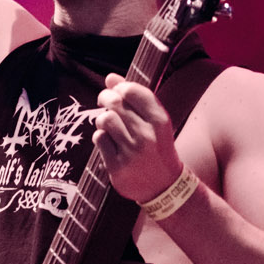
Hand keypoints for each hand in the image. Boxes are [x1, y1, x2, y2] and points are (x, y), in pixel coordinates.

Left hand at [93, 74, 182, 204]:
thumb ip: (134, 98)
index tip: (117, 91)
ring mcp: (132, 152)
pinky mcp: (118, 166)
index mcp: (160, 121)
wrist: (164, 186)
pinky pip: (99, 139)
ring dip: (102, 120)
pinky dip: (100, 138)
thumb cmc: (156, 147)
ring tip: (107, 125)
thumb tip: (110, 77)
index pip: (132, 91)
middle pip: (115, 103)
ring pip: (105, 120)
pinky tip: (108, 143)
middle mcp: (147, 136)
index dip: (120, 87)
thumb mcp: (154, 122)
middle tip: (104, 102)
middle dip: (105, 98)